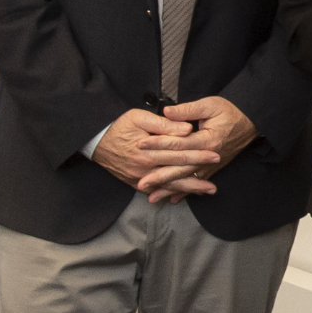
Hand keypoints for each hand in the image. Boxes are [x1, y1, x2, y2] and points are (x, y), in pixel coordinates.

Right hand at [92, 108, 217, 202]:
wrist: (95, 141)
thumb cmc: (119, 126)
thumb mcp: (139, 118)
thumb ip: (164, 124)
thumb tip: (187, 129)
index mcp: (147, 151)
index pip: (178, 153)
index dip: (198, 154)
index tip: (215, 155)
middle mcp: (144, 167)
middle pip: (176, 172)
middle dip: (198, 176)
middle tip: (216, 180)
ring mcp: (139, 177)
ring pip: (168, 185)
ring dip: (188, 189)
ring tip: (207, 191)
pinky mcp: (134, 182)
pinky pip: (155, 190)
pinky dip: (170, 193)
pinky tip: (183, 195)